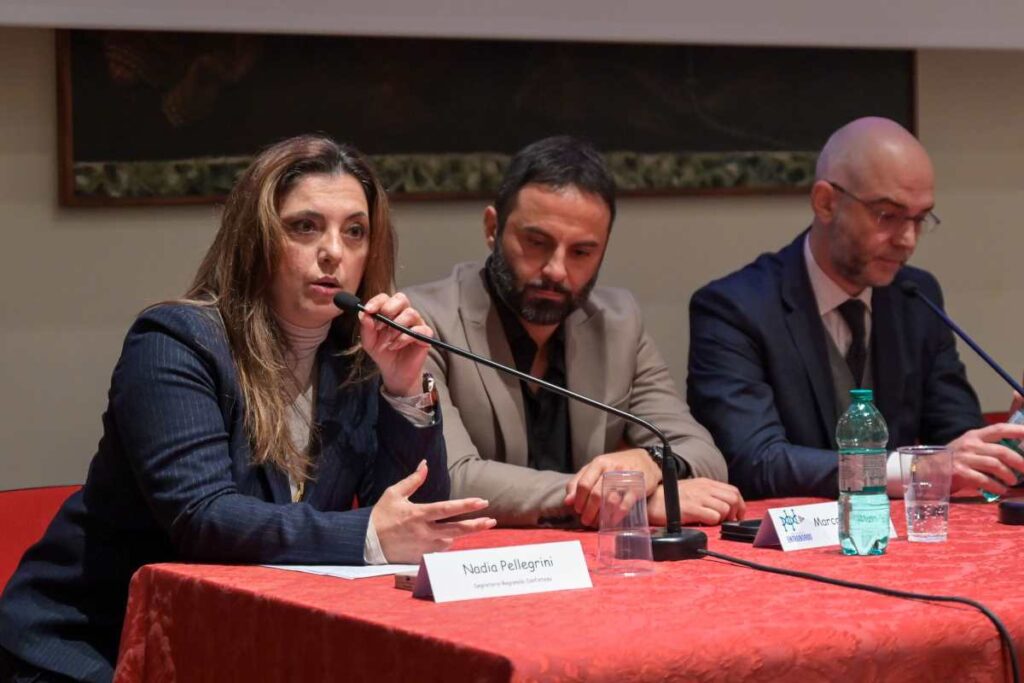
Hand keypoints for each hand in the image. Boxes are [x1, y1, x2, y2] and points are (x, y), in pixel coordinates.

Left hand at [359, 292, 432, 396]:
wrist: (394, 372)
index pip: (385, 298)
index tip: (368, 310)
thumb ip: (366, 328)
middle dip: (389, 308)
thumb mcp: (369, 342)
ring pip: (410, 313)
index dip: (376, 301)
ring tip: (388, 340)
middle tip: (380, 325)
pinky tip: (395, 346)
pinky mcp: (425, 335)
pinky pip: (419, 330)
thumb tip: (363, 314)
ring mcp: (416, 323)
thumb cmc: (383, 353)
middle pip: (401, 298)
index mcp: (390, 312)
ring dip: (395, 327)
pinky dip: (404, 338)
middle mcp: (404, 314)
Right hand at [370, 461, 496, 563]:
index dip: (466, 505)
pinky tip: (440, 538)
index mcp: (418, 514)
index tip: (482, 502)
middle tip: (491, 521)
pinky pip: (438, 551)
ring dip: (455, 534)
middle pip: (456, 530)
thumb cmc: (380, 516)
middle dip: (476, 526)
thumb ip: (413, 480)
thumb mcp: (394, 493)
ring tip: (456, 527)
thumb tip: (425, 464)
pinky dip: (442, 543)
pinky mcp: (420, 558)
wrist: (366, 542)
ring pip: (449, 541)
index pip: (447, 509)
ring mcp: (423, 547)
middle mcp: (424, 532)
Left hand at [563, 449, 661, 527]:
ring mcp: (625, 478)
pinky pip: (625, 504)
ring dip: (601, 515)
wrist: (645, 460)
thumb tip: (567, 501)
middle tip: (585, 521)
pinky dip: (616, 515)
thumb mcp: (596, 468)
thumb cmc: (616, 467)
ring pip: (609, 500)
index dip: (578, 500)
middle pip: (595, 494)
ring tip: (597, 523)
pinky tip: (611, 521)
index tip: (577, 510)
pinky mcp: (638, 487)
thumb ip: (580, 481)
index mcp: (599, 463)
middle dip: (588, 511)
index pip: (583, 483)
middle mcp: (611, 469)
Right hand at [647, 478, 745, 525]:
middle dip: (735, 513)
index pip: (733, 491)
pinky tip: (703, 523)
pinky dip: (713, 523)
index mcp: (706, 483)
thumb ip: (707, 495)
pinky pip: (713, 517)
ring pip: (725, 509)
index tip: (736, 516)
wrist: (651, 500)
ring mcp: (698, 498)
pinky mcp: (691, 509)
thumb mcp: (692, 490)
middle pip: (733, 499)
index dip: (739, 505)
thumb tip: (725, 508)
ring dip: (723, 519)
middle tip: (726, 521)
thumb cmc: (670, 498)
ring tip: (712, 522)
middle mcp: (704, 488)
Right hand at [946, 424, 1023, 494]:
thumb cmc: (953, 459)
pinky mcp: (959, 472)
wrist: (928, 469)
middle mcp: (970, 445)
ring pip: (994, 465)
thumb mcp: (968, 447)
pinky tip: (1000, 490)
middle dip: (1018, 461)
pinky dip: (996, 486)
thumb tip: (1014, 455)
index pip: (999, 429)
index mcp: (975, 436)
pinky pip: (983, 480)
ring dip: (1008, 475)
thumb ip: (987, 447)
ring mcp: (964, 458)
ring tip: (1012, 481)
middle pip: (1001, 451)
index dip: (1016, 430)